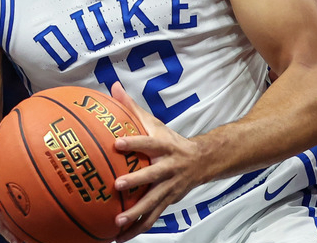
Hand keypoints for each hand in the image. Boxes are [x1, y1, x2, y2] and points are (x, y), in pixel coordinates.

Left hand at [110, 82, 207, 241]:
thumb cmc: (172, 142)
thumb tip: (113, 88)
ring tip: (118, 223)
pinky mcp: (169, 201)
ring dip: (136, 214)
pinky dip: (137, 228)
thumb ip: (132, 108)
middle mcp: (169, 168)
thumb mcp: (155, 123)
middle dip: (136, 182)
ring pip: (153, 203)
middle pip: (153, 176)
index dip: (134, 142)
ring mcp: (170, 187)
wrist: (203, 161)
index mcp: (165, 147)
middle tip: (117, 186)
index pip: (149, 142)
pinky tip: (121, 237)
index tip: (117, 143)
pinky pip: (152, 217)